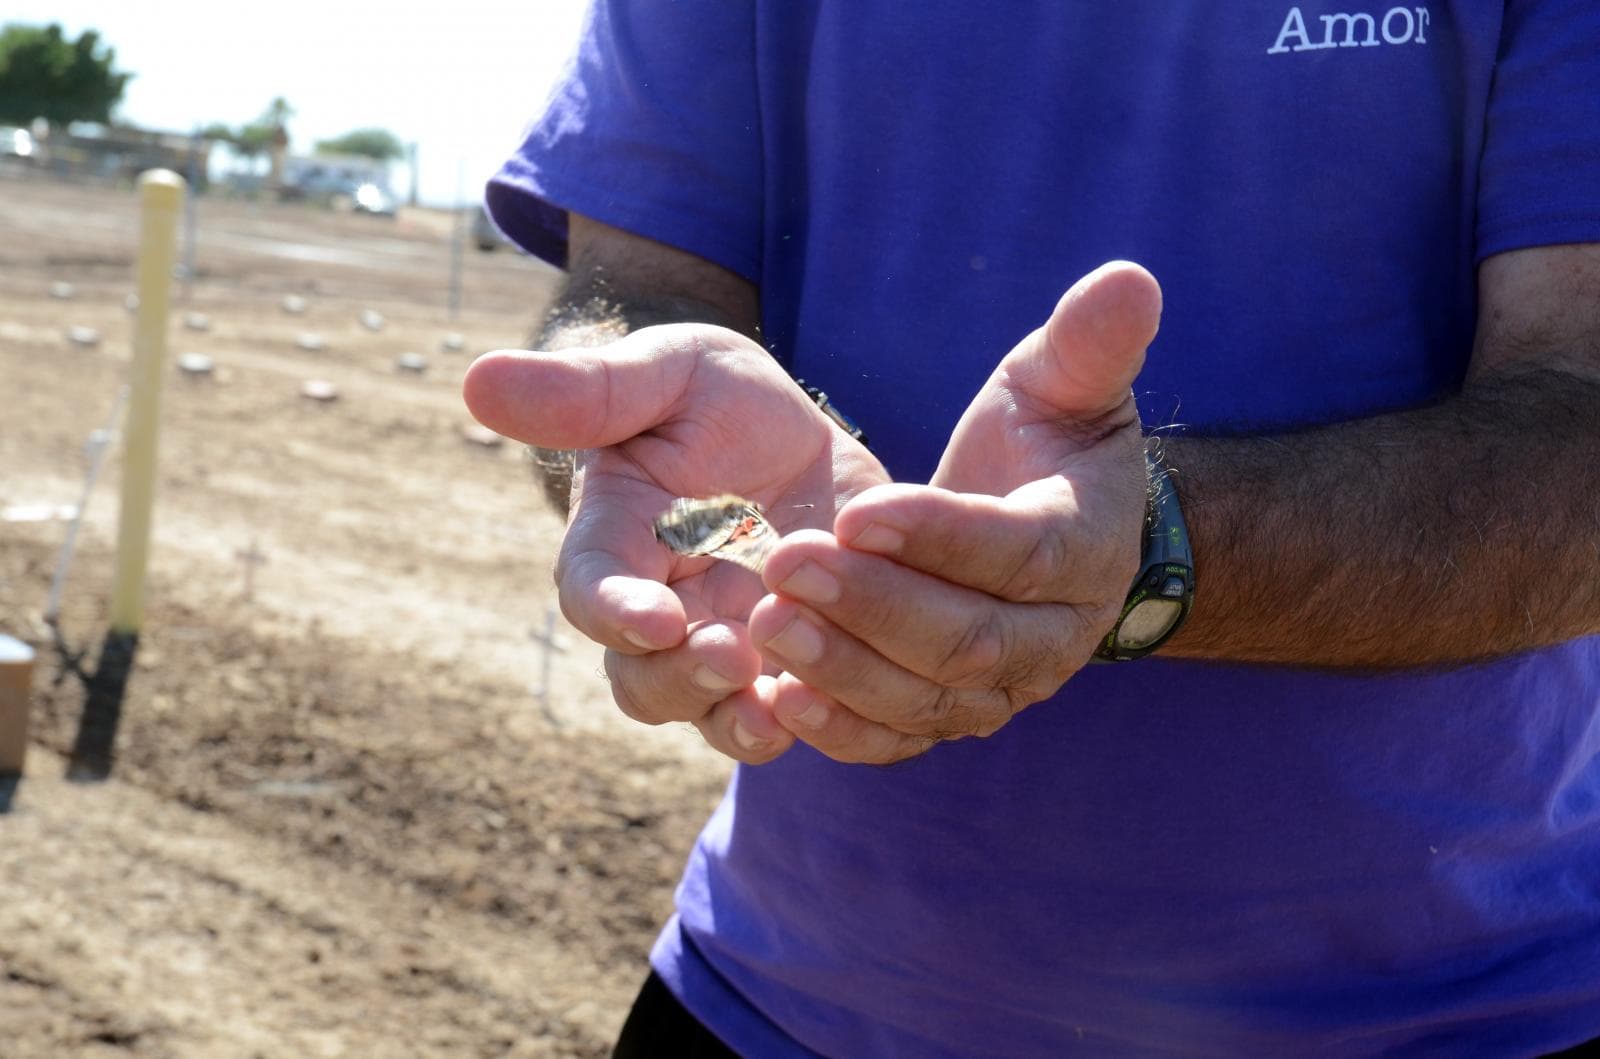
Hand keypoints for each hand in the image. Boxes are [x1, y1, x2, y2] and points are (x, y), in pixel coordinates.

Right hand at [462, 325, 886, 762]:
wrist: (794, 434)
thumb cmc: (711, 397)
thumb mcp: (666, 371)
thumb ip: (588, 389)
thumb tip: (477, 378)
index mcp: (617, 542)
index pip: (591, 591)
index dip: (615, 611)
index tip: (654, 616)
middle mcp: (661, 613)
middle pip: (644, 681)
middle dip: (681, 679)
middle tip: (730, 654)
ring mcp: (726, 648)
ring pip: (713, 716)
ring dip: (738, 720)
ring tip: (776, 706)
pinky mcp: (795, 666)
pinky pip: (797, 718)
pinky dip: (814, 721)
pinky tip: (846, 705)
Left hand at [749, 262, 1161, 763]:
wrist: (1035, 523)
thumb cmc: (1041, 443)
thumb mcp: (1061, 385)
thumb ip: (1087, 343)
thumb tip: (1129, 279)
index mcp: (1087, 550)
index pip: (1019, 554)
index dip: (941, 537)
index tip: (856, 509)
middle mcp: (1054, 638)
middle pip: (968, 640)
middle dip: (874, 605)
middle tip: (785, 563)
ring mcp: (1001, 691)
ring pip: (928, 700)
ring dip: (844, 668)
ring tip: (768, 623)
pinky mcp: (948, 718)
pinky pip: (897, 740)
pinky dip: (840, 731)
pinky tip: (775, 699)